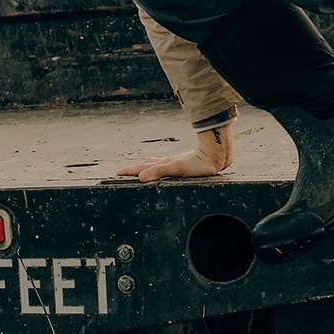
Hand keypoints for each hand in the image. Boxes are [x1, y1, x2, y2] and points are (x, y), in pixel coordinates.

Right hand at [116, 123, 232, 180]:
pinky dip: (157, 165)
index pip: (143, 167)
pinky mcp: (182, 163)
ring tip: (138, 167)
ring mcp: (174, 162)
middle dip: (133, 168)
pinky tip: (161, 166)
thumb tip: (142, 176)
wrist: (214, 156)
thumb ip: (159, 171)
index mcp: (164, 164)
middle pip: (146, 164)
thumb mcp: (176, 169)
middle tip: (122, 170)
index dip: (130, 170)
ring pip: (154, 163)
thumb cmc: (198, 164)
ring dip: (144, 166)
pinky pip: (164, 164)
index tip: (118, 172)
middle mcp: (167, 162)